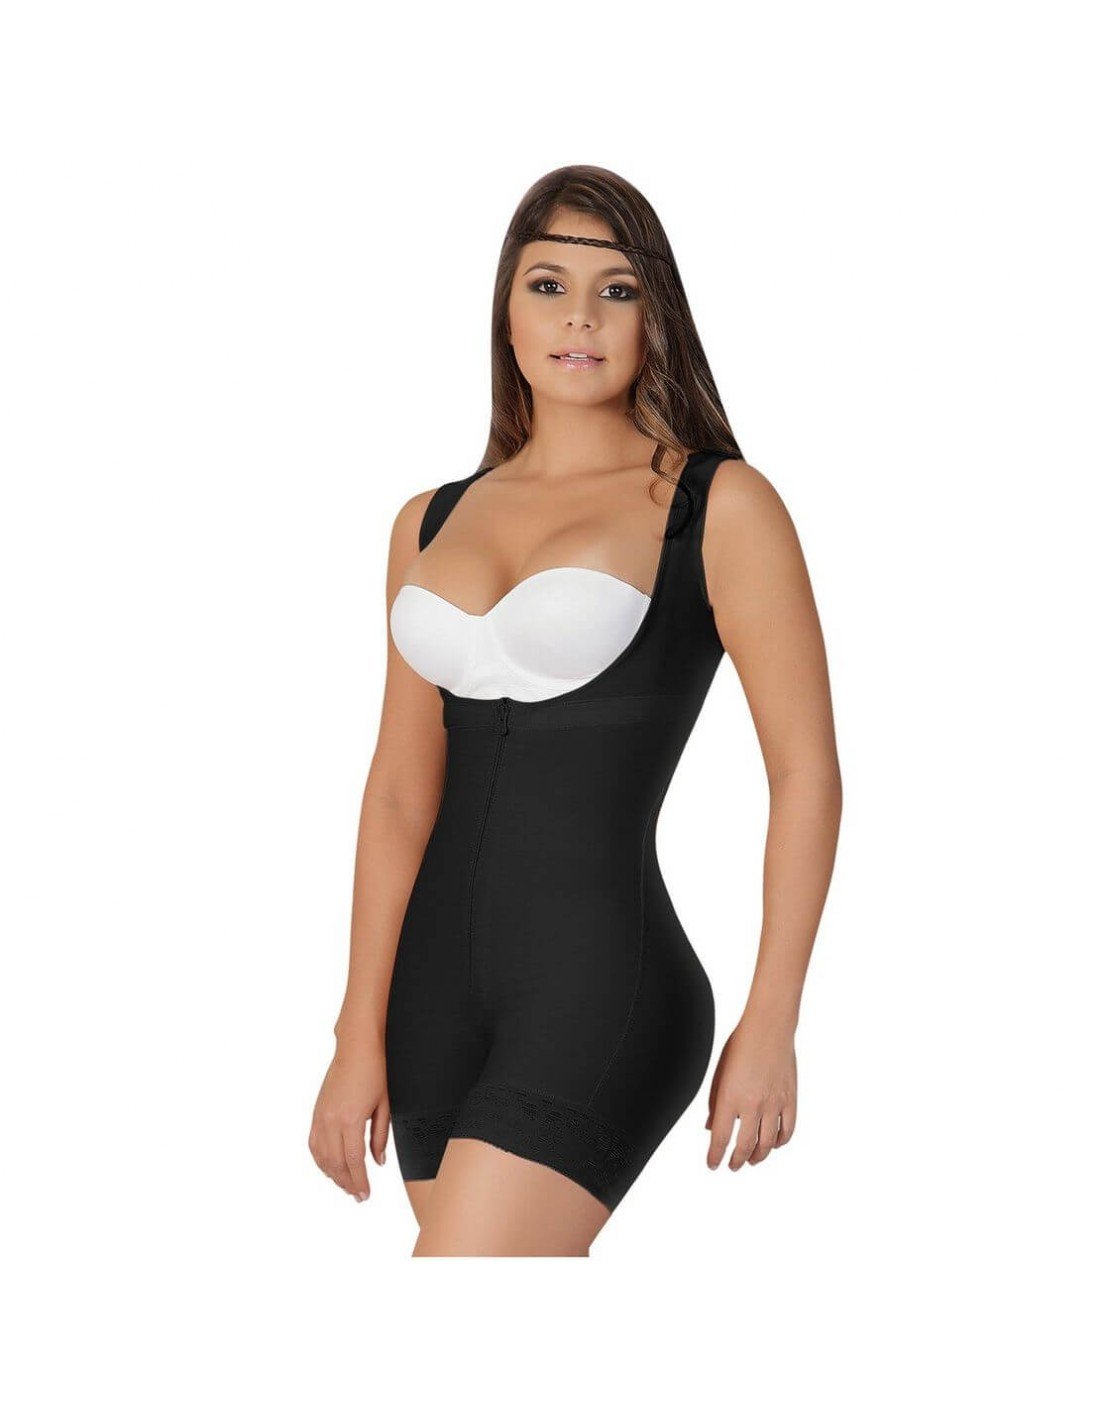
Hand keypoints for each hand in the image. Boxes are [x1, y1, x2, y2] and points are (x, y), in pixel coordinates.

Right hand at [308, 1041, 389, 1201]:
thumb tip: (378, 1162)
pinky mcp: (316, 1112)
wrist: (357, 1048)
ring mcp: (321, 1116)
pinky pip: (314, 1143)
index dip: (360, 1181)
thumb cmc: (375, 1072)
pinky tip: (329, 1167)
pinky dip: (320, 1159)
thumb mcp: (384, 1105)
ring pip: (322, 1156)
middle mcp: (331, 1121)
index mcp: (351, 1120)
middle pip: (336, 1163)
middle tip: (357, 1196)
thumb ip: (380, 1136)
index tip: (365, 1194)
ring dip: (333, 1174)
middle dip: (347, 1183)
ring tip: (345, 1185)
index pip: (354, 1161)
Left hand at [705, 1014, 796, 1171]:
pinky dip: (780, 1142)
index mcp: (730, 1097)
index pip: (720, 1138)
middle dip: (736, 1161)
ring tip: (752, 1160)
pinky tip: (774, 1145)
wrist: (768, 1028)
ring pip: (767, 1143)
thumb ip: (714, 1103)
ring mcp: (774, 1103)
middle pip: (744, 1146)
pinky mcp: (790, 1099)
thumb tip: (711, 1127)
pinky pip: (787, 1130)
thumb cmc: (740, 1046)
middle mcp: (752, 1104)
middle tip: (732, 1166)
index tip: (712, 1164)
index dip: (715, 1156)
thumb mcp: (719, 1074)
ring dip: (758, 1156)